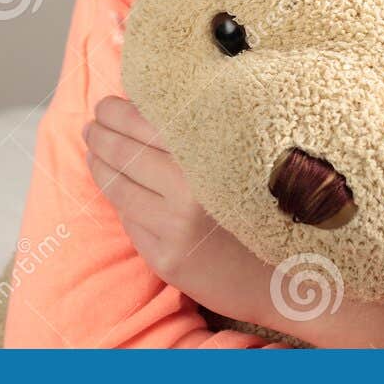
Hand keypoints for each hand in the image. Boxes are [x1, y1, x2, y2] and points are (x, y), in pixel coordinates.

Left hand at [82, 94, 274, 325]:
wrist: (293, 278)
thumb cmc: (270, 208)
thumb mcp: (243, 159)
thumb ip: (200, 136)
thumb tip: (146, 106)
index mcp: (213, 155)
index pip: (146, 123)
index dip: (117, 112)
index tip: (105, 105)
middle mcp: (192, 190)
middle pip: (124, 153)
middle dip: (99, 135)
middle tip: (91, 125)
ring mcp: (175, 228)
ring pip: (118, 188)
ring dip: (98, 165)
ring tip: (92, 151)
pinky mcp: (166, 259)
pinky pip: (131, 220)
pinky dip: (122, 202)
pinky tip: (119, 190)